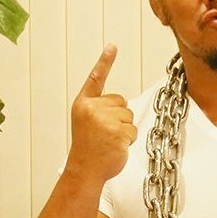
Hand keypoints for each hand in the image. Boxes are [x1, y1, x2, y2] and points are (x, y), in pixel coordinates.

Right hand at [66, 44, 136, 182]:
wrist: (85, 171)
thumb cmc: (88, 149)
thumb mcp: (86, 123)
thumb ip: (100, 110)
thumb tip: (123, 105)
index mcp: (83, 104)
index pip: (96, 79)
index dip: (105, 62)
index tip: (113, 46)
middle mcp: (92, 109)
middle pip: (122, 103)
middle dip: (119, 118)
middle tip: (105, 134)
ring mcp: (105, 120)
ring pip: (129, 117)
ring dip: (124, 130)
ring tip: (109, 141)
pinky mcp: (118, 132)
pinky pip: (133, 130)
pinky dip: (129, 140)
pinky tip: (116, 147)